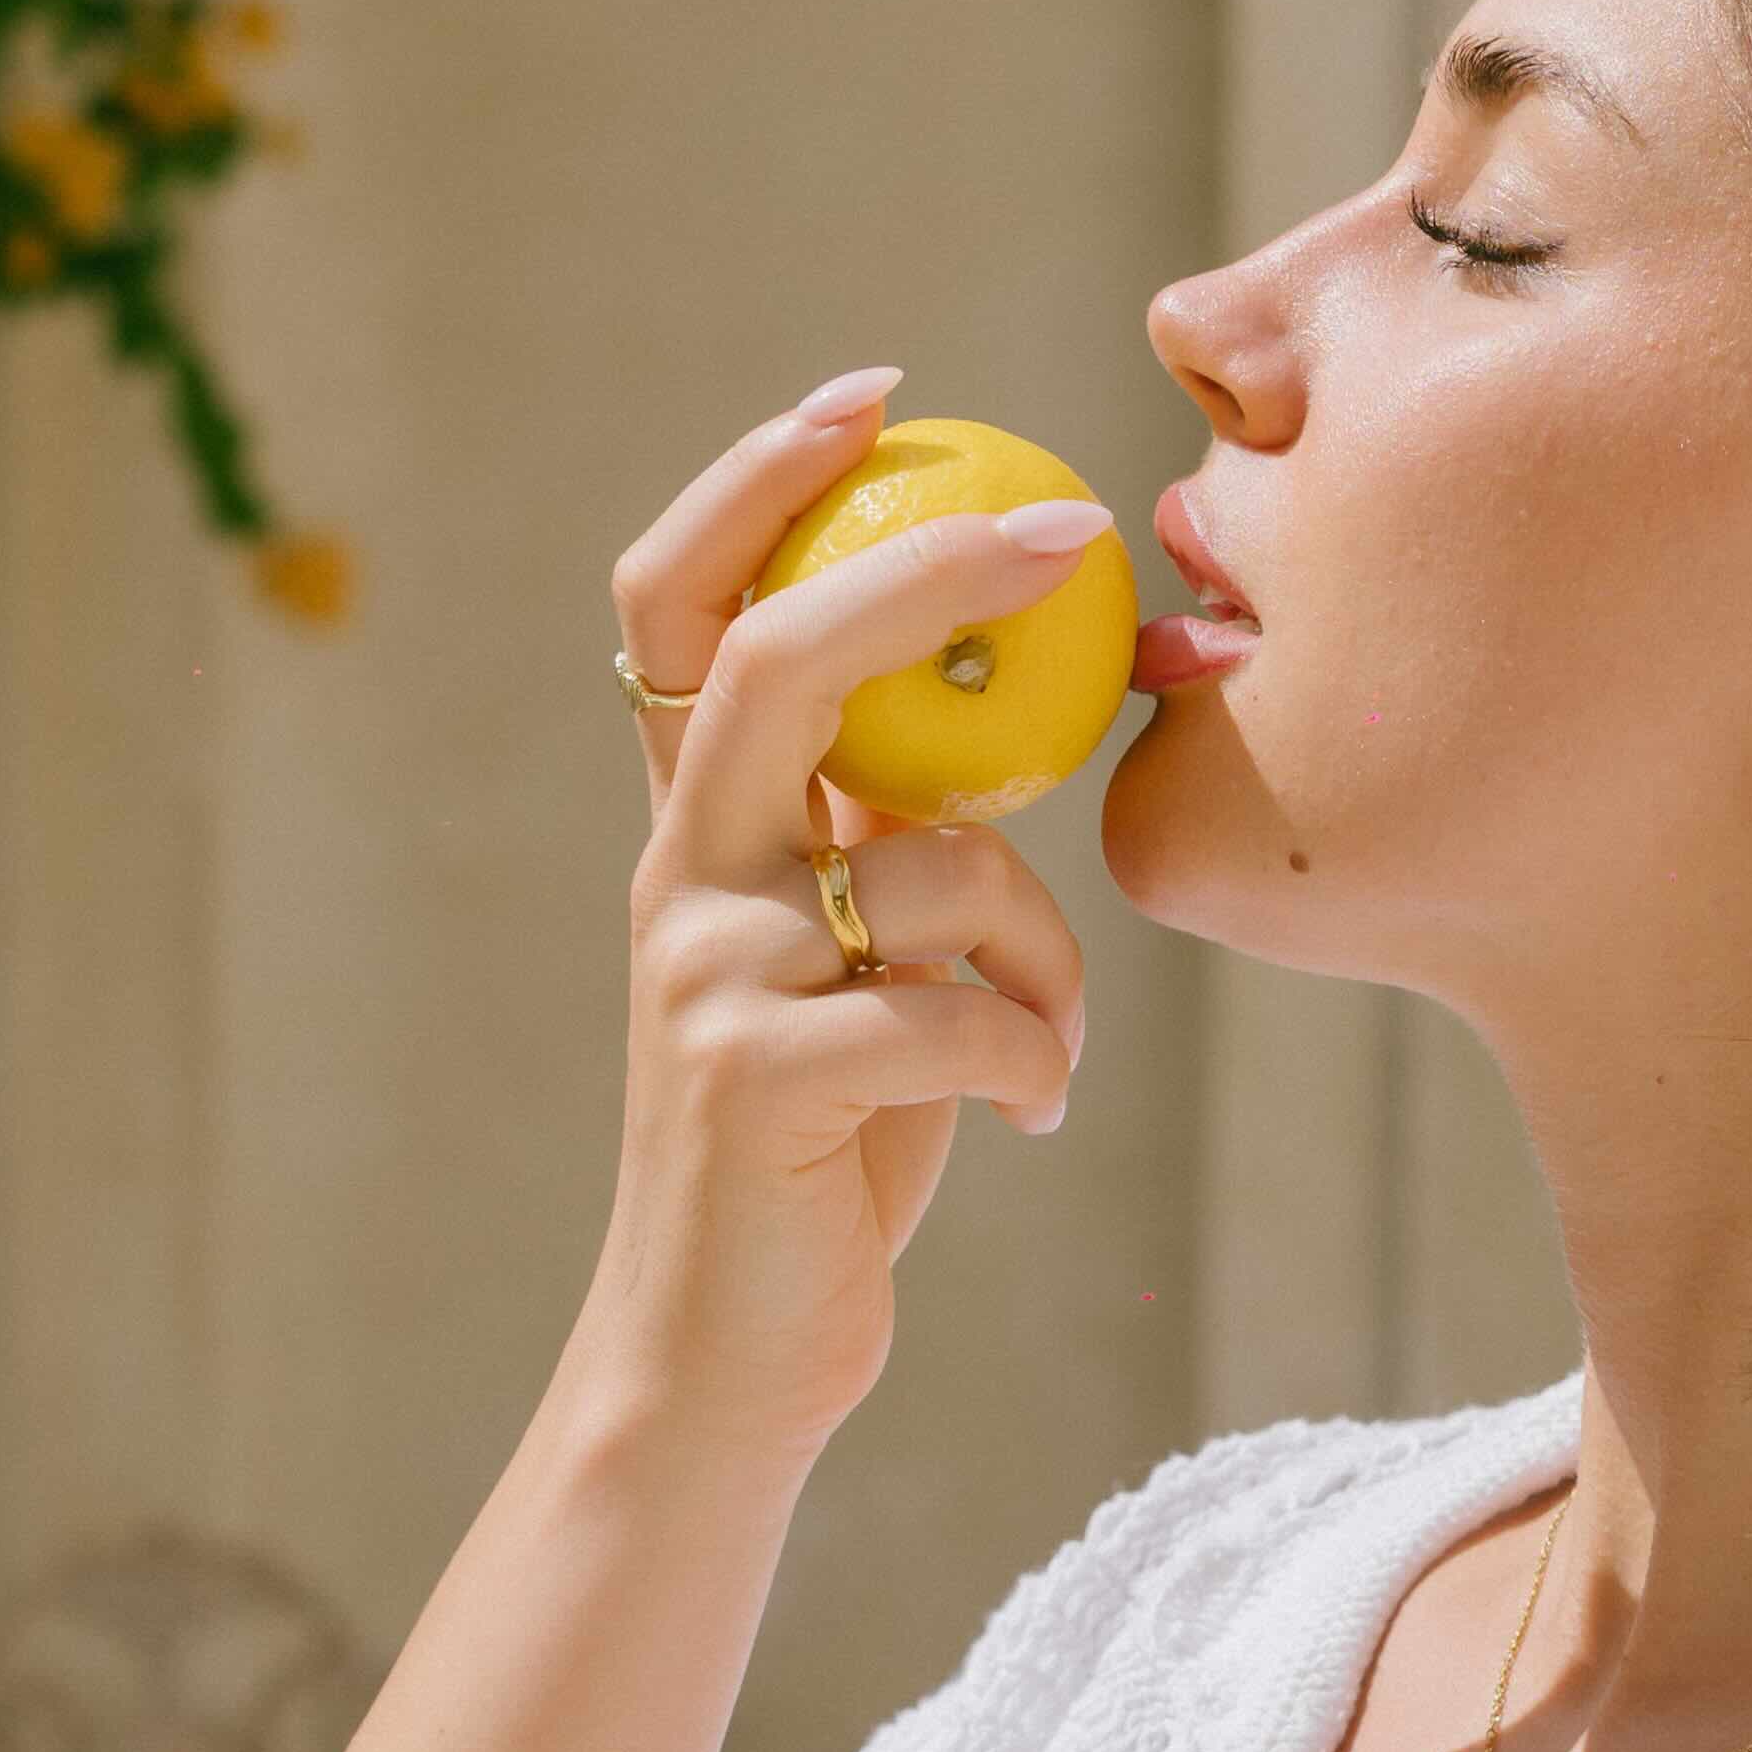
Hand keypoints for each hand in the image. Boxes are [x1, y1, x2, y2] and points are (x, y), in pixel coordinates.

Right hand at [575, 372, 1106, 1468]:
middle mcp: (679, 873)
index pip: (682, 603)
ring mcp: (705, 970)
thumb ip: (898, 848)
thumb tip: (1028, 715)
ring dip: (1043, 949)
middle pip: (776, 658)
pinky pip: (952, 1009)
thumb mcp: (865, 973)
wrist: (734, 1356)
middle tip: (1072, 527)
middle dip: (930, 570)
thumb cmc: (829, 1156)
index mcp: (699, 831)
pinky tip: (1027, 1114)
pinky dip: (1028, 1055)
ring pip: (933, 865)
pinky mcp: (752, 1076)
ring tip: (1049, 1048)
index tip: (883, 396)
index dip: (764, 483)